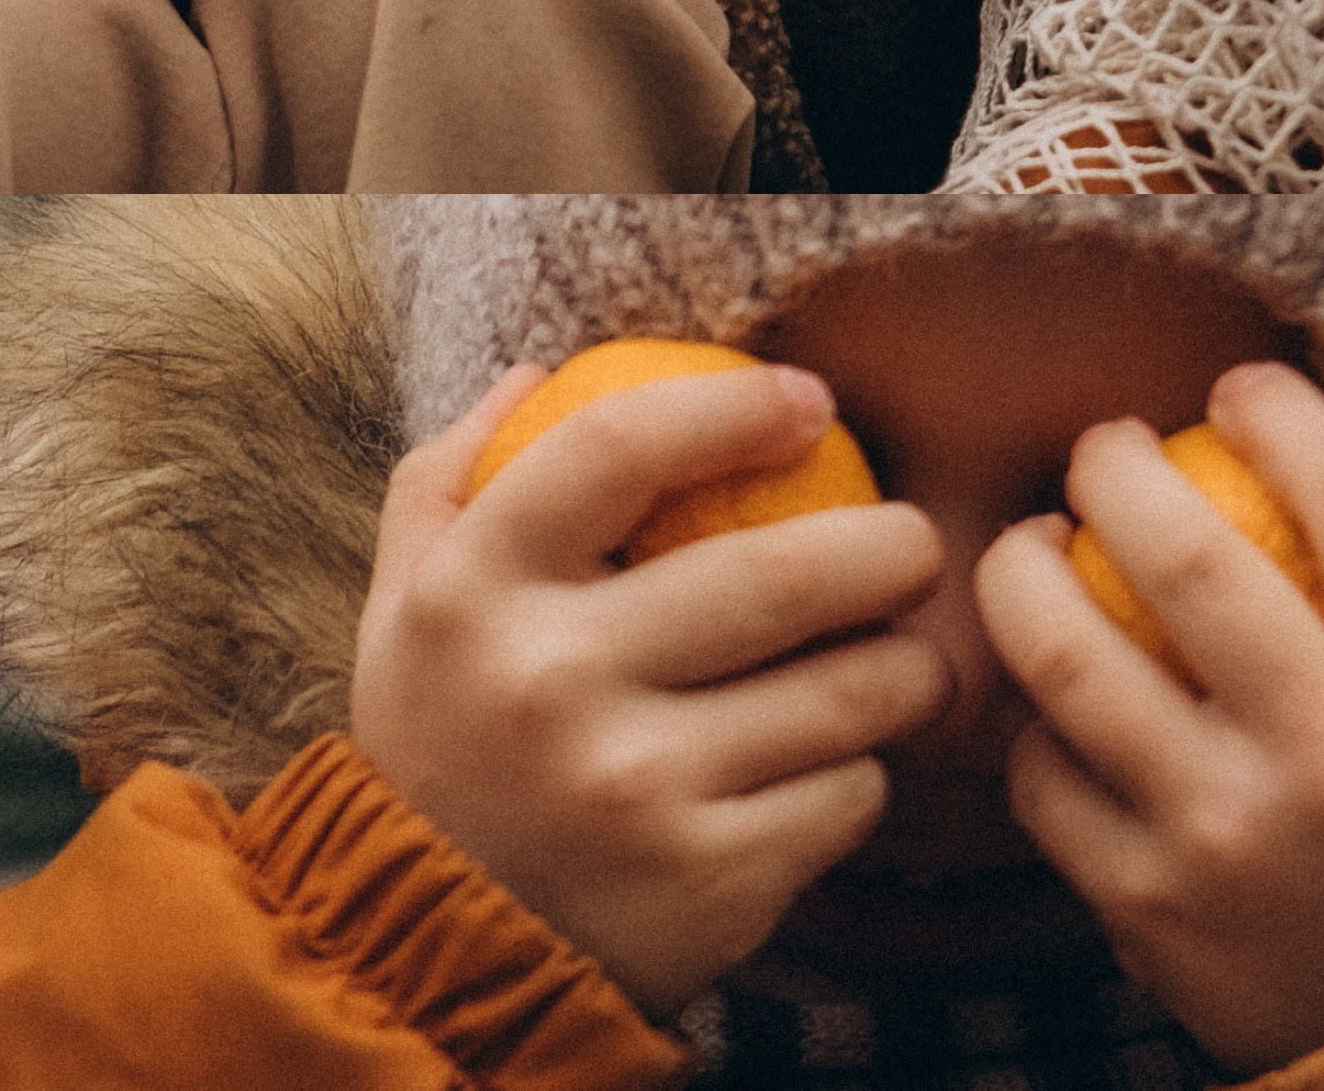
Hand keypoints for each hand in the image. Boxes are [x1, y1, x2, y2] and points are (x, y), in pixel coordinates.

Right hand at [352, 363, 950, 1017]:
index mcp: (472, 590)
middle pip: (780, 574)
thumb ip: (452, 475)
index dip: (735, 406)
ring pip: (846, 692)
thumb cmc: (443, 738)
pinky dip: (866, 772)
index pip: (618, 445)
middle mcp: (547, 684)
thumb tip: (535, 368)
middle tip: (916, 543)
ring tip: (912, 658)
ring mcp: (630, 791)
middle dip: (893, 546)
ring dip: (912, 667)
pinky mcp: (705, 886)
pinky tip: (848, 763)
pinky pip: (847, 795)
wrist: (432, 954)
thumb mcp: (406, 602)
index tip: (812, 400)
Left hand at [975, 363, 1323, 1074]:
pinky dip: (1031, 718)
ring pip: (1070, 657)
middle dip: (1115, 460)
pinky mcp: (1150, 913)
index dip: (1277, 406)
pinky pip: (1045, 777)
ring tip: (1038, 541)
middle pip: (1181, 553)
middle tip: (1110, 445)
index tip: (1239, 388)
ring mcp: (1232, 841)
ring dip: (1024, 568)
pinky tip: (1050, 685)